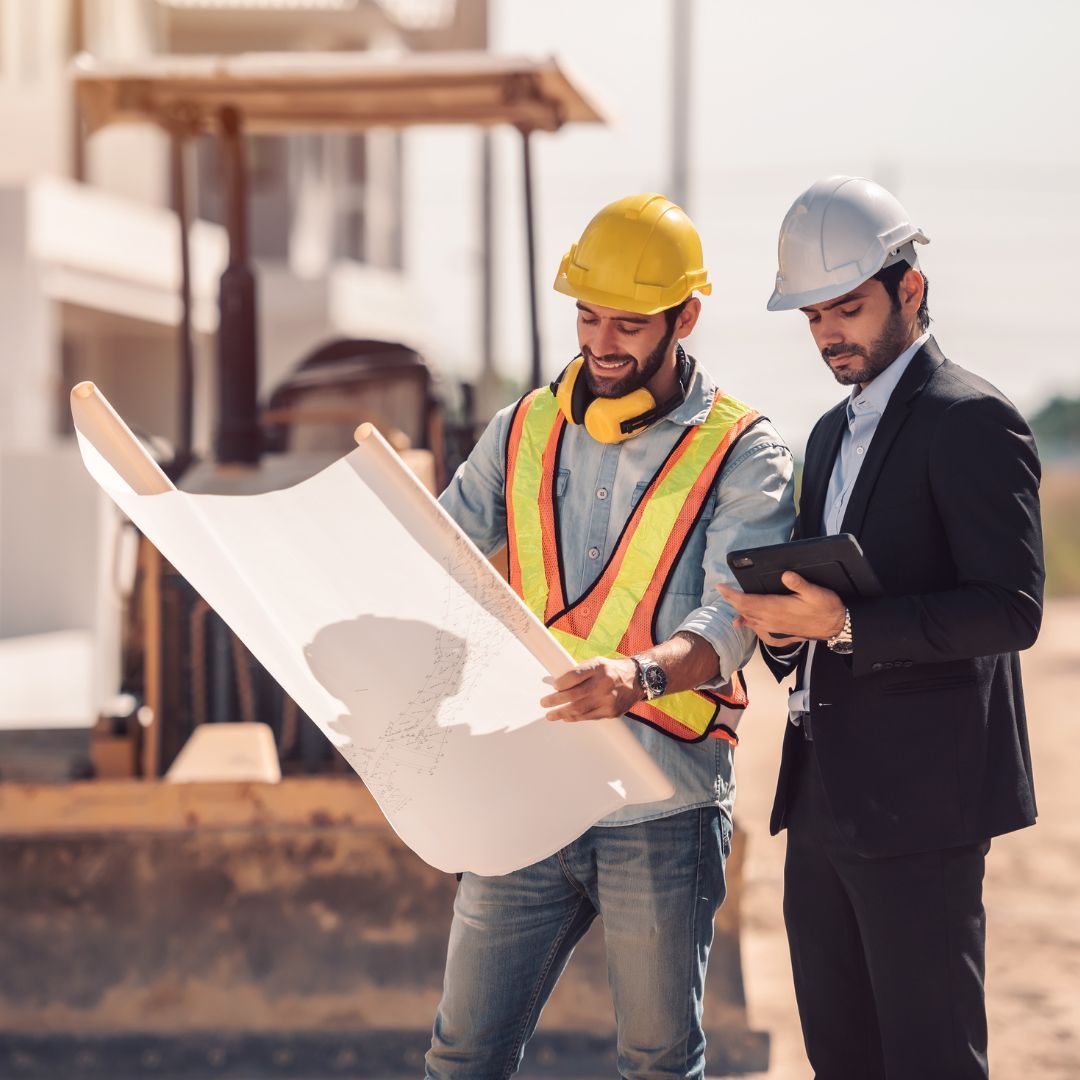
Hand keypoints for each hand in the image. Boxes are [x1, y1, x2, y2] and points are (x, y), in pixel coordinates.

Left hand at [540, 656, 640, 722]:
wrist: (638, 679)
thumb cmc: (612, 670)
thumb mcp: (597, 663)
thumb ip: (578, 672)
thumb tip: (555, 683)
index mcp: (599, 667)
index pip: (575, 675)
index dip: (561, 682)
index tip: (553, 685)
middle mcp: (604, 683)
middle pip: (575, 695)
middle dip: (556, 700)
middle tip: (544, 703)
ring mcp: (608, 699)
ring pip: (580, 709)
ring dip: (562, 713)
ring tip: (550, 715)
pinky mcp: (611, 712)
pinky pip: (589, 717)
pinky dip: (575, 718)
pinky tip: (566, 717)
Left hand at [715, 571, 845, 642]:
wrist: (835, 626)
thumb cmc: (826, 607)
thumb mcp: (816, 592)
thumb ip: (799, 583)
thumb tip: (786, 575)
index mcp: (777, 608)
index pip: (748, 601)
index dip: (732, 594)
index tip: (721, 587)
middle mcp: (772, 619)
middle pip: (745, 609)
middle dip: (731, 599)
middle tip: (721, 590)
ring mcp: (774, 626)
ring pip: (749, 618)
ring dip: (737, 609)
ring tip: (728, 601)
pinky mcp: (779, 630)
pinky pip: (757, 627)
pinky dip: (747, 622)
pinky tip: (741, 623)